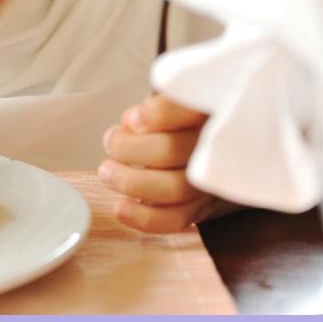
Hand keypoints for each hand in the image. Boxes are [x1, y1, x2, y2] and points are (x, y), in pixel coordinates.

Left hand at [98, 93, 220, 232]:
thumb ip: (152, 108)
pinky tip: (121, 208)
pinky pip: (176, 219)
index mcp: (207, 111)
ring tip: (107, 172)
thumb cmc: (174, 119)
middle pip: (172, 150)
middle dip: (129, 149)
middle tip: (110, 143)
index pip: (189, 109)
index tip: (130, 119)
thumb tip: (130, 123)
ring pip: (174, 187)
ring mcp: (210, 180)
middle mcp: (215, 146)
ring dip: (131, 182)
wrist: (197, 146)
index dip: (159, 114)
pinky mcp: (202, 206)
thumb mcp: (167, 102)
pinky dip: (144, 218)